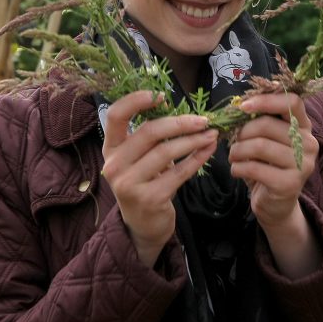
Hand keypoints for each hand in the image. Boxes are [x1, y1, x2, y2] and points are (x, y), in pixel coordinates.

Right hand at [101, 91, 217, 266]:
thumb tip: (186, 113)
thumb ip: (150, 138)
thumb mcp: (138, 160)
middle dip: (181, 123)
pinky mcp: (150, 198)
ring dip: (194, 140)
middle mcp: (115, 164)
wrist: (143, 225)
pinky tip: (209, 150)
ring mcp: (130, 183)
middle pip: (150, 132)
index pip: (115, 115)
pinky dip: (197, 158)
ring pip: (167, 151)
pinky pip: (180, 172)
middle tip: (203, 120)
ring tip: (211, 134)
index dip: (136, 101)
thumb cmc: (144, 183)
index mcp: (110, 149)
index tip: (161, 96)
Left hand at [229, 92, 321, 277]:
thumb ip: (261, 120)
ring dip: (237, 150)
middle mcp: (309, 143)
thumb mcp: (268, 140)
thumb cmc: (268, 166)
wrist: (276, 205)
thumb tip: (240, 104)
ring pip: (259, 145)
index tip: (243, 107)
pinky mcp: (290, 184)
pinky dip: (238, 168)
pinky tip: (237, 171)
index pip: (292, 101)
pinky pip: (254, 168)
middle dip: (242, 131)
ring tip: (233, 156)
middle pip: (267, 124)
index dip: (265, 100)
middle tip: (233, 141)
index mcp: (304, 126)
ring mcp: (302, 164)